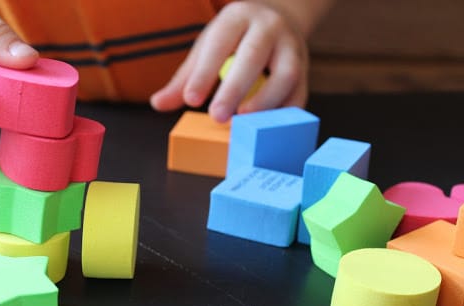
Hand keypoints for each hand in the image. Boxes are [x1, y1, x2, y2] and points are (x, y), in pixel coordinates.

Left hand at [150, 1, 307, 122]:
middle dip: (235, 89)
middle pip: (253, 57)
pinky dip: (284, 113)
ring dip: (265, 101)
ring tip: (243, 122)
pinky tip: (266, 128)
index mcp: (237, 18)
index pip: (219, 44)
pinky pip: (300, 93)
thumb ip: (184, 79)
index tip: (190, 100)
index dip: (204, 73)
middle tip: (217, 117)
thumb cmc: (235, 40)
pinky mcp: (306, 70)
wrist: (280, 19)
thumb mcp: (206, 49)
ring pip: (285, 73)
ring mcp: (291, 47)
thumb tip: (158, 104)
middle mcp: (268, 28)